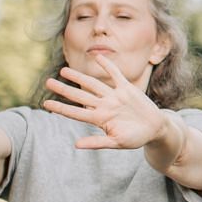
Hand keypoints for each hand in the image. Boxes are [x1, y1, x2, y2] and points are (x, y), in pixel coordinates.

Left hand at [44, 62, 168, 150]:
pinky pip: (115, 74)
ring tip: (63, 70)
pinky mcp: (127, 89)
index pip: (75, 113)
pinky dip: (107, 65)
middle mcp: (104, 106)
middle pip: (80, 96)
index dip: (61, 108)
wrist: (155, 129)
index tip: (46, 104)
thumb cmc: (136, 138)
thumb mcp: (117, 142)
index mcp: (100, 119)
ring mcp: (114, 96)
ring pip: (93, 84)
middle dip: (64, 89)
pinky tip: (97, 57)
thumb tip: (76, 145)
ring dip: (79, 77)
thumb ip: (97, 142)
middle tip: (47, 82)